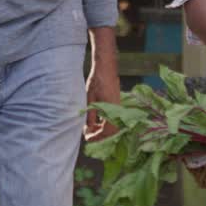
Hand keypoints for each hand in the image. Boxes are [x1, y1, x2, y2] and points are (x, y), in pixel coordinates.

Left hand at [84, 26, 121, 141]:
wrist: (106, 67)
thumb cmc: (97, 81)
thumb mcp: (90, 100)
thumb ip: (89, 116)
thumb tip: (88, 129)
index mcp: (111, 111)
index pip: (106, 131)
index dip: (96, 137)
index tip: (87, 138)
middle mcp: (117, 111)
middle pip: (111, 131)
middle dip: (99, 135)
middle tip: (87, 134)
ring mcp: (118, 107)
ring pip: (112, 125)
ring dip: (102, 128)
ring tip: (89, 127)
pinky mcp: (116, 104)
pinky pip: (112, 118)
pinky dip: (104, 122)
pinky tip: (95, 119)